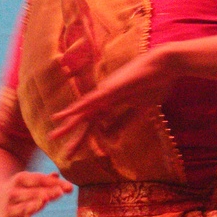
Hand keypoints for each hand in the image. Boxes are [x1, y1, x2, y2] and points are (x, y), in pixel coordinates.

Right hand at [0, 169, 71, 216]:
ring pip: (22, 208)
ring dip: (32, 205)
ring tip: (43, 202)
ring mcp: (7, 209)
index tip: (69, 188)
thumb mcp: (27, 181)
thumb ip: (44, 181)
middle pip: (31, 194)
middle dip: (45, 193)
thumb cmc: (17, 189)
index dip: (52, 183)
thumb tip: (57, 175)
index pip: (37, 180)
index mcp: (19, 180)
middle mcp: (12, 194)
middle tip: (59, 193)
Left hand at [52, 46, 180, 137]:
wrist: (164, 66)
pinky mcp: (113, 87)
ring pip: (85, 109)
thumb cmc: (154, 84)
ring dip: (69, 121)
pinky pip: (94, 99)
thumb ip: (123, 122)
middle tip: (53, 142)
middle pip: (84, 118)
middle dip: (70, 132)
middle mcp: (105, 97)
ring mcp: (107, 91)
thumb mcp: (138, 110)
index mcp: (111, 104)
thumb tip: (109, 138)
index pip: (92, 124)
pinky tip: (69, 113)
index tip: (71, 151)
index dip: (82, 138)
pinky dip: (80, 107)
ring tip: (55, 131)